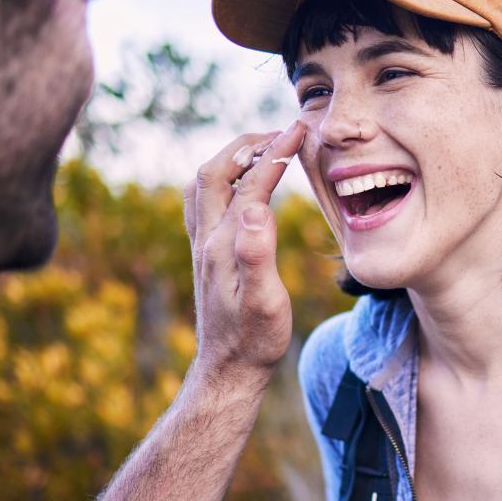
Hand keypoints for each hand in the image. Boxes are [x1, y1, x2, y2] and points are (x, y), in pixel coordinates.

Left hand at [182, 122, 305, 380]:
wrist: (228, 369)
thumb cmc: (254, 340)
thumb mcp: (265, 302)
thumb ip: (258, 255)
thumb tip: (256, 208)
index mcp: (224, 244)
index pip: (249, 183)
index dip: (274, 153)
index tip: (298, 131)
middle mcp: (207, 239)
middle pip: (215, 171)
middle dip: (247, 143)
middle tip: (280, 133)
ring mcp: (203, 245)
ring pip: (204, 184)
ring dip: (230, 157)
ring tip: (261, 147)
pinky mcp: (207, 254)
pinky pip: (205, 200)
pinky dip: (224, 178)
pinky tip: (242, 184)